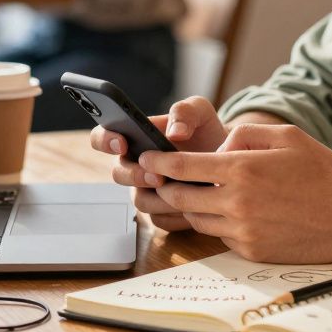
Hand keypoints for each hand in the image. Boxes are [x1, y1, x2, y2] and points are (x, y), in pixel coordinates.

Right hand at [89, 97, 228, 231]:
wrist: (228, 158)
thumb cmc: (205, 132)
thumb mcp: (199, 112)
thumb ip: (185, 112)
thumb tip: (174, 131)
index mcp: (134, 137)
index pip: (103, 137)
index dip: (105, 140)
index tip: (121, 142)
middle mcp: (135, 165)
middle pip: (118, 174)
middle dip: (135, 176)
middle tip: (157, 176)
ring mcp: (146, 190)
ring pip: (139, 200)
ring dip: (159, 198)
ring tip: (182, 192)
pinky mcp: (162, 212)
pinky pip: (159, 219)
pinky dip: (175, 215)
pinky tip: (193, 207)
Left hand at [139, 123, 331, 262]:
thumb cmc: (324, 172)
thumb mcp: (287, 136)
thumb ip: (246, 135)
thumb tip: (219, 147)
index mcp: (243, 169)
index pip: (184, 166)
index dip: (159, 162)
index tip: (146, 158)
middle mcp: (237, 202)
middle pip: (181, 197)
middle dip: (164, 187)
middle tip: (155, 179)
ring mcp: (244, 230)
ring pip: (197, 219)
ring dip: (189, 207)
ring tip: (188, 194)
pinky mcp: (252, 250)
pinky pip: (220, 235)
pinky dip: (216, 222)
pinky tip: (226, 212)